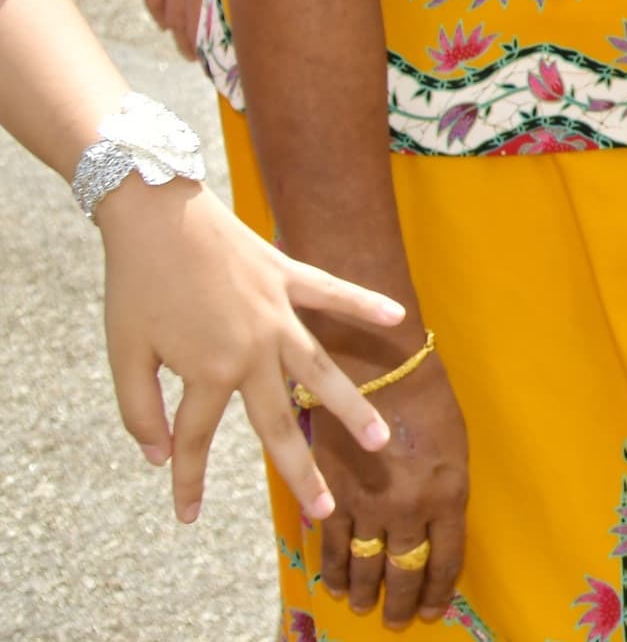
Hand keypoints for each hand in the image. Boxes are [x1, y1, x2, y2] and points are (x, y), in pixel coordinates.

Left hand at [95, 175, 405, 527]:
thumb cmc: (134, 286)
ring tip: (380, 440)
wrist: (155, 214)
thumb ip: (139, 411)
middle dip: (301, 473)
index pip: (195, 440)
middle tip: (325, 511)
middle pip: (280, 424)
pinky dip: (365, 305)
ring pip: (322, 372)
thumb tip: (157, 457)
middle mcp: (253, 350)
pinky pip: (334, 295)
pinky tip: (398, 319)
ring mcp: (278, 313)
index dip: (186, 482)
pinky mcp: (289, 277)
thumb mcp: (124, 355)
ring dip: (352, 408)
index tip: (186, 517)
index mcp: (208, 371)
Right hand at [139, 0, 213, 60]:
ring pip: (169, 19)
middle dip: (202, 51)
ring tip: (195, 52)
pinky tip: (172, 25)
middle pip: (187, 28)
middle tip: (217, 67)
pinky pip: (153, 0)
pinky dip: (162, 17)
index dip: (219, 52)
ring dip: (181, 38)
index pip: (208, 26)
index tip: (232, 68)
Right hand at [299, 334, 465, 623]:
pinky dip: (333, 570)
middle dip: (402, 603)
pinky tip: (335, 584)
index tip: (432, 611)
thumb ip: (445, 494)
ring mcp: (368, 505)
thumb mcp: (454, 449)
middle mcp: (409, 508)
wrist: (378, 369)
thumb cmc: (428, 402)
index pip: (446, 559)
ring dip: (365, 592)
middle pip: (405, 571)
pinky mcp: (332, 497)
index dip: (437, 591)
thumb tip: (436, 533)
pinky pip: (332, 547)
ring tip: (365, 606)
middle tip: (398, 622)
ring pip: (365, 565)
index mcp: (449, 494)